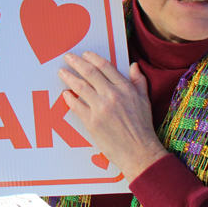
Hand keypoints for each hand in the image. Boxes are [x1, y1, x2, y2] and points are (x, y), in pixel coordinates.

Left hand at [59, 52, 168, 182]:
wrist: (140, 152)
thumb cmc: (143, 127)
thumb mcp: (145, 100)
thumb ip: (138, 81)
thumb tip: (133, 65)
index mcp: (125, 88)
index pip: (105, 67)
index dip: (92, 58)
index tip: (84, 54)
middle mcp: (112, 95)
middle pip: (90, 73)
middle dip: (76, 62)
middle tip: (67, 57)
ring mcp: (101, 108)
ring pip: (80, 87)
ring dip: (69, 77)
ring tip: (62, 72)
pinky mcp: (92, 122)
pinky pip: (76, 106)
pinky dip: (69, 98)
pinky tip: (65, 94)